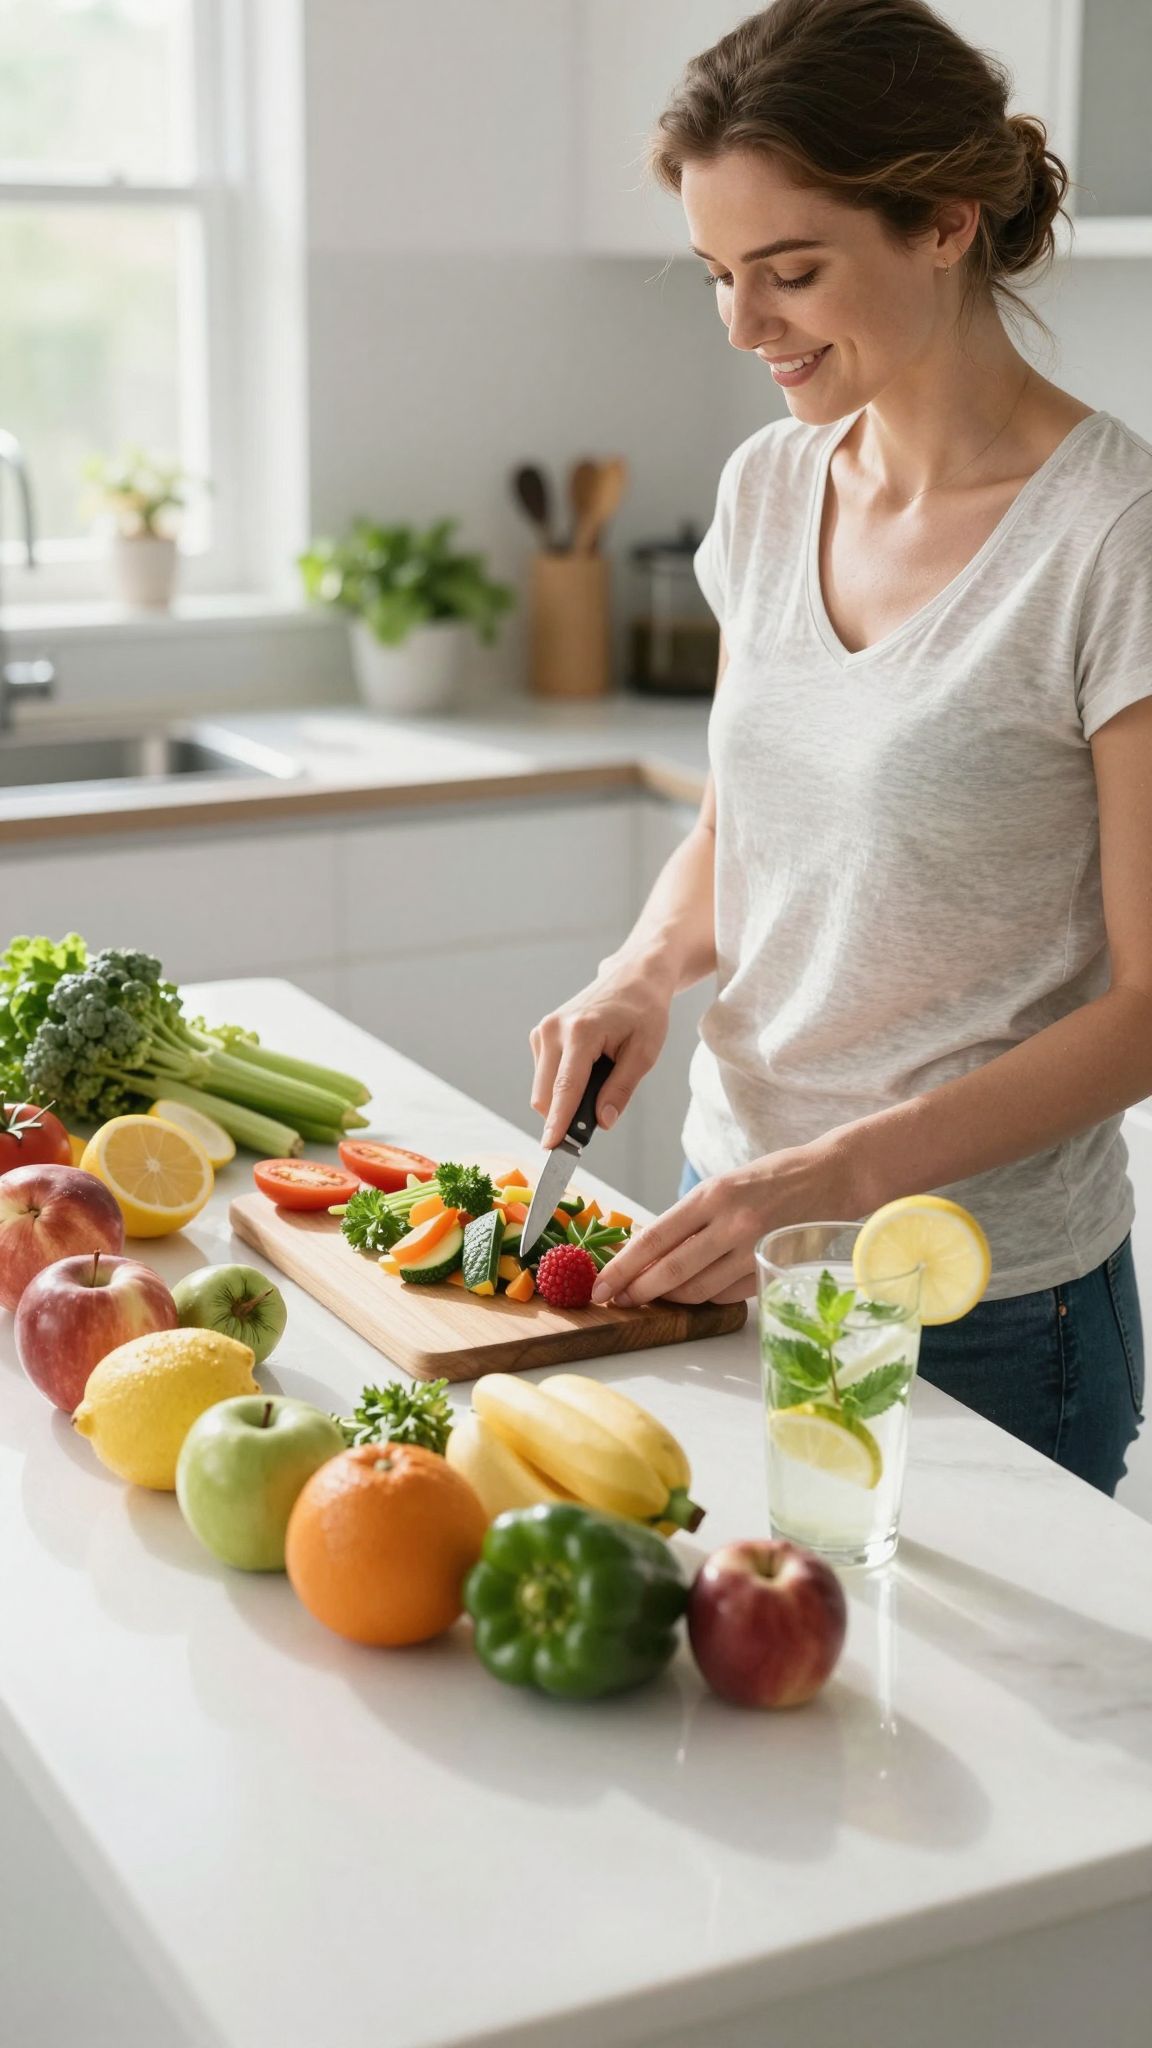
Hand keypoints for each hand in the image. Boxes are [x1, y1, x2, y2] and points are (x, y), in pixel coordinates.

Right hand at [529, 954, 674, 1147]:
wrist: (632, 977)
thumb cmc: (643, 1011)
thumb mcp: (645, 1052)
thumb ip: (621, 1089)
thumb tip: (602, 1121)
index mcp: (581, 1032)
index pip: (564, 1088)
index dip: (558, 1122)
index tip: (551, 1148)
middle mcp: (553, 1030)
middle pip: (545, 1094)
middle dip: (563, 1117)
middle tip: (593, 1124)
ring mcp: (543, 1030)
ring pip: (542, 1088)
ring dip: (564, 1100)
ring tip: (599, 1082)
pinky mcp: (540, 1035)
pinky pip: (544, 1076)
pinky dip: (561, 1085)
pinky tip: (587, 1070)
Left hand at [590, 1142, 848, 1307]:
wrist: (832, 1178)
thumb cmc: (774, 1178)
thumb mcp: (724, 1184)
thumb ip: (690, 1217)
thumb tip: (649, 1251)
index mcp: (712, 1195)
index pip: (654, 1238)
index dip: (622, 1266)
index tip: (601, 1283)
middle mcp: (731, 1224)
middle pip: (671, 1271)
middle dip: (638, 1290)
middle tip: (617, 1300)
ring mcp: (753, 1251)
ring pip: (697, 1290)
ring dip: (671, 1298)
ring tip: (653, 1297)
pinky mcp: (769, 1270)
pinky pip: (726, 1295)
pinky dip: (705, 1298)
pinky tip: (694, 1293)